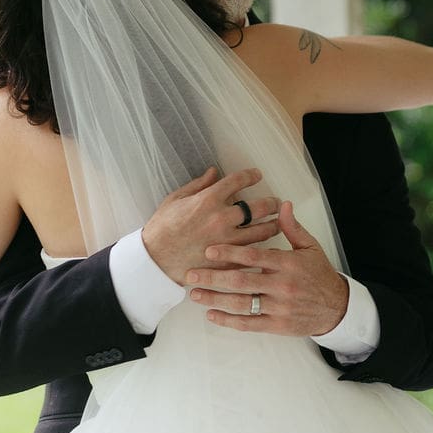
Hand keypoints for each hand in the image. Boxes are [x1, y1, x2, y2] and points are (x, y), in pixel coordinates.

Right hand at [141, 167, 280, 285]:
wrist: (154, 259)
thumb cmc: (162, 227)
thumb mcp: (176, 199)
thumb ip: (198, 184)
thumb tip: (214, 172)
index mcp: (208, 199)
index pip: (238, 181)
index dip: (251, 175)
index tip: (257, 175)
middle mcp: (222, 218)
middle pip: (258, 207)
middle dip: (271, 203)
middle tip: (276, 203)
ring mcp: (226, 241)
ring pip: (262, 232)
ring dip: (273, 226)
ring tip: (278, 223)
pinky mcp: (227, 260)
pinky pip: (252, 254)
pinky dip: (261, 249)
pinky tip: (266, 246)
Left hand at [186, 201, 347, 337]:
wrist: (337, 307)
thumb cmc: (320, 274)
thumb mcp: (310, 247)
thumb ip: (293, 227)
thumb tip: (283, 204)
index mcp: (288, 263)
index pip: (253, 257)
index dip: (230, 253)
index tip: (209, 250)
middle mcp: (282, 286)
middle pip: (241, 281)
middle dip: (213, 277)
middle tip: (190, 274)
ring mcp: (279, 307)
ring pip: (242, 304)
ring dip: (215, 299)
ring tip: (195, 294)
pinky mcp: (277, 325)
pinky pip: (249, 324)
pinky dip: (228, 321)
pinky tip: (212, 315)